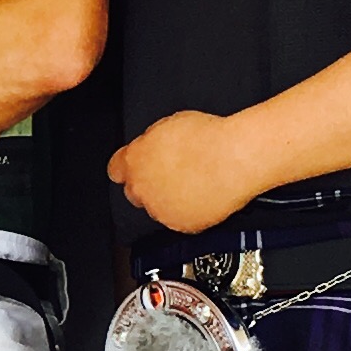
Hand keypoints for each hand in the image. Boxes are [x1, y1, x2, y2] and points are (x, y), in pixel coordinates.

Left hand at [107, 111, 265, 235]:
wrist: (234, 158)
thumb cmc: (208, 137)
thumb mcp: (168, 126)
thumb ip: (151, 142)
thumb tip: (153, 147)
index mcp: (134, 160)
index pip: (116, 169)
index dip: (129, 168)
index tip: (138, 167)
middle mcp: (141, 188)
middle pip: (135, 192)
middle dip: (150, 185)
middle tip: (173, 175)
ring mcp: (160, 209)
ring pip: (158, 208)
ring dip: (170, 200)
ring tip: (195, 184)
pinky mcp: (181, 225)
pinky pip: (180, 222)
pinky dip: (190, 213)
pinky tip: (204, 196)